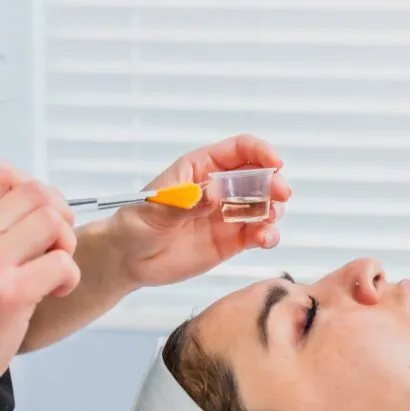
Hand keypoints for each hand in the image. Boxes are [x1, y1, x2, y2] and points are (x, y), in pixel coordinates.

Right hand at [0, 165, 80, 373]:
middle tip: (53, 244)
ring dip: (65, 244)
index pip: (5, 174)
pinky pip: (62, 263)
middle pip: (36, 194)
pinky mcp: (11, 293)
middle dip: (59, 215)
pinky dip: (69, 277)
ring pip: (52, 221)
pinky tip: (54, 291)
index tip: (39, 211)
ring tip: (51, 267)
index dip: (31, 186)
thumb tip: (37, 190)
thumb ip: (7, 221)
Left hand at [108, 134, 290, 287]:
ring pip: (263, 205)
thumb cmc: (135, 225)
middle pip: (258, 176)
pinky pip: (258, 233)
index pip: (238, 150)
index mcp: (200, 168)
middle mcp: (219, 188)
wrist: (127, 260)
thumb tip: (214, 193)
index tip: (275, 163)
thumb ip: (187, 202)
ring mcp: (227, 214)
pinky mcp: (231, 241)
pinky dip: (268, 235)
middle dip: (273, 182)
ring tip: (269, 222)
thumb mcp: (156, 210)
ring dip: (274, 210)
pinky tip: (266, 239)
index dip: (260, 152)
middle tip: (281, 194)